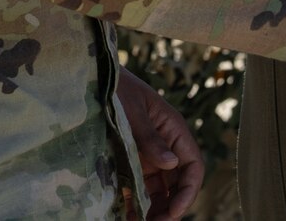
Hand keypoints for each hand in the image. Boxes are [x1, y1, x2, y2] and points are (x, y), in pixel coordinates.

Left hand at [115, 71, 202, 220]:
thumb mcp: (132, 112)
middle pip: (176, 183)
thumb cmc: (116, 88)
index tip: (174, 211)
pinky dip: (132, 203)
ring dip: (152, 209)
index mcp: (173, 130)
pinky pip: (136, 187)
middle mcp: (164, 146)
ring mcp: (147, 156)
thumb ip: (150, 138)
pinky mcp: (129, 162)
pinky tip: (124, 216)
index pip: (192, 165)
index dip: (188, 191)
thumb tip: (171, 163)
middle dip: (169, 207)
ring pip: (157, 190)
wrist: (93, 79)